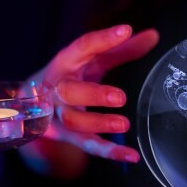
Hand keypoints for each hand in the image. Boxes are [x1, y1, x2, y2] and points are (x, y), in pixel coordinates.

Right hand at [21, 25, 158, 176]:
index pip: (82, 47)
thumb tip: (154, 35)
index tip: (125, 31)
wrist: (32, 102)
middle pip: (69, 92)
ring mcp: (60, 114)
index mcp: (66, 63)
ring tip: (124, 124)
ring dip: (98, 123)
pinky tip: (131, 155)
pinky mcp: (70, 136)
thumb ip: (121, 48)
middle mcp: (58, 88)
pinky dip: (109, 152)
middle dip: (93, 95)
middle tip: (120, 97)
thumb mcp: (92, 59)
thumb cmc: (71, 75)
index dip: (103, 39)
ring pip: (74, 121)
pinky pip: (88, 145)